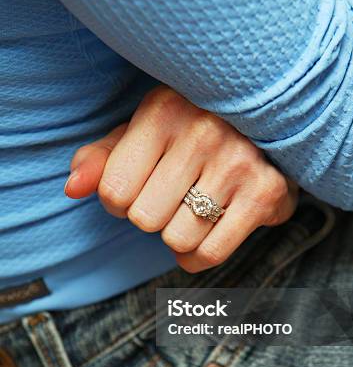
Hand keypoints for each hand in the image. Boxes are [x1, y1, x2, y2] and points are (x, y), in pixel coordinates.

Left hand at [65, 86, 297, 272]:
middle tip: (170, 197)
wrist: (266, 127)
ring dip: (176, 234)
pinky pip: (210, 253)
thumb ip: (102, 158)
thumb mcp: (143, 132)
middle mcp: (203, 133)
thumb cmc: (192, 132)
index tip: (138, 187)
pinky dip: (197, 255)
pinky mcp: (265, 194)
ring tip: (191, 208)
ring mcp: (238, 163)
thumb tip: (73, 188)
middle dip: (151, 216)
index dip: (118, 200)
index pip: (114, 191)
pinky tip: (202, 233)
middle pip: (144, 219)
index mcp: (164, 110)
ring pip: (177, 239)